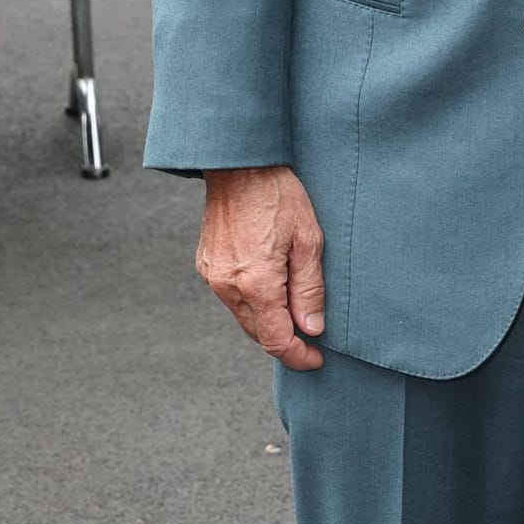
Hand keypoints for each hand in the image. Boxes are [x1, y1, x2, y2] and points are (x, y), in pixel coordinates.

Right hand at [197, 165, 325, 368]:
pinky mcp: (207, 266)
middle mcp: (228, 285)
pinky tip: (271, 285)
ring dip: (269, 319)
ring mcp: (213, 276)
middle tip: (311, 331)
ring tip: (294, 303)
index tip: (316, 358)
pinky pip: (232, 297)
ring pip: (245, 316)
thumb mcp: (309, 240)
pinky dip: (253, 301)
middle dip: (286, 338)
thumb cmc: (277, 194)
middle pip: (258, 333)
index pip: (276, 341)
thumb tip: (312, 327)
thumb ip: (310, 289)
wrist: (239, 165)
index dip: (298, 356)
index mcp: (256, 283)